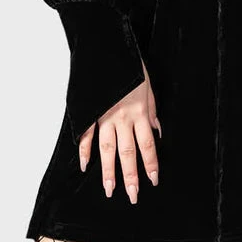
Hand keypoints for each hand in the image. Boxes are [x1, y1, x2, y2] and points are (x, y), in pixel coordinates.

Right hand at [78, 62, 161, 202]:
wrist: (105, 46)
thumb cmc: (129, 63)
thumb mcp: (148, 85)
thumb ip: (152, 109)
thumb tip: (156, 129)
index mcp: (139, 111)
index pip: (147, 145)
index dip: (151, 164)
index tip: (153, 180)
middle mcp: (122, 117)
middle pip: (128, 153)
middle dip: (130, 176)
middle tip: (132, 196)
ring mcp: (103, 115)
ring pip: (107, 149)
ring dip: (108, 171)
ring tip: (109, 190)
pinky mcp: (88, 111)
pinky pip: (86, 135)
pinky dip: (84, 151)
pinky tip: (85, 166)